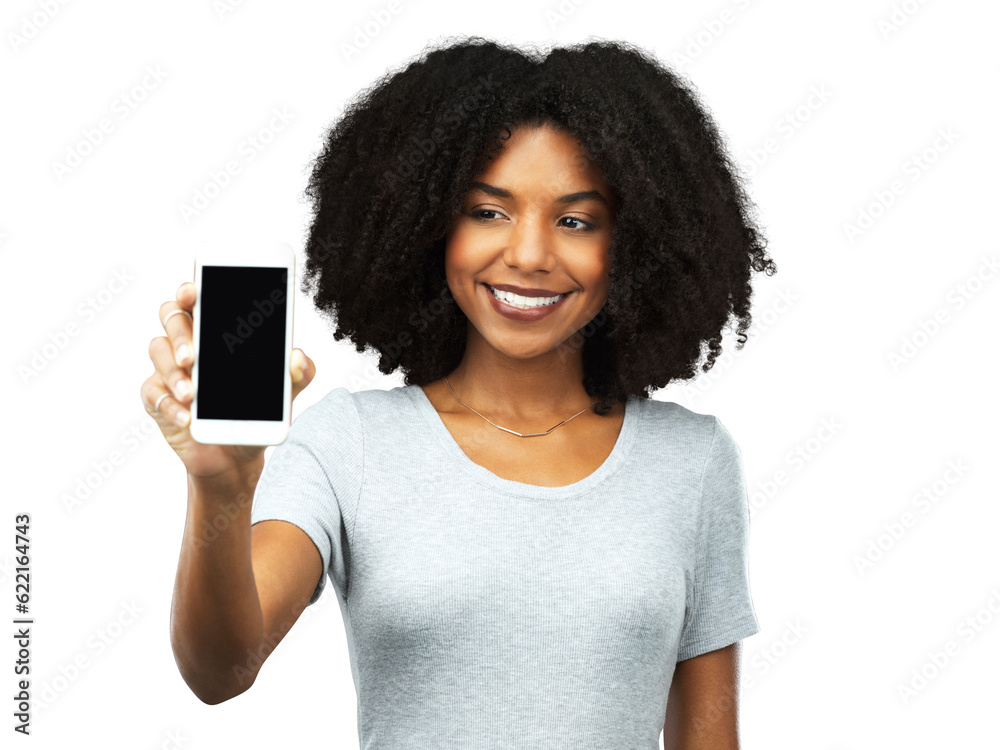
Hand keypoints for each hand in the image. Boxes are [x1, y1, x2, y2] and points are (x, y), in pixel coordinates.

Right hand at [140, 281, 315, 479]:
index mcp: (216, 332)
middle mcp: (189, 342)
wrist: (238, 452)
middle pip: (172, 317)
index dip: (192, 290)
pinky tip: (186, 417)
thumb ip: (298, 373)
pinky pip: (153, 393)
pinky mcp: (158, 397)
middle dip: (181, 333)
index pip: (199, 299)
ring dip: (173, 373)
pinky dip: (169, 405)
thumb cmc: (256, 410)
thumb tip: (297, 357)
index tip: (194, 290)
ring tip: (192, 394)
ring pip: (158, 351)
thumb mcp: (285, 392)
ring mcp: (170, 368)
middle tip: (193, 356)